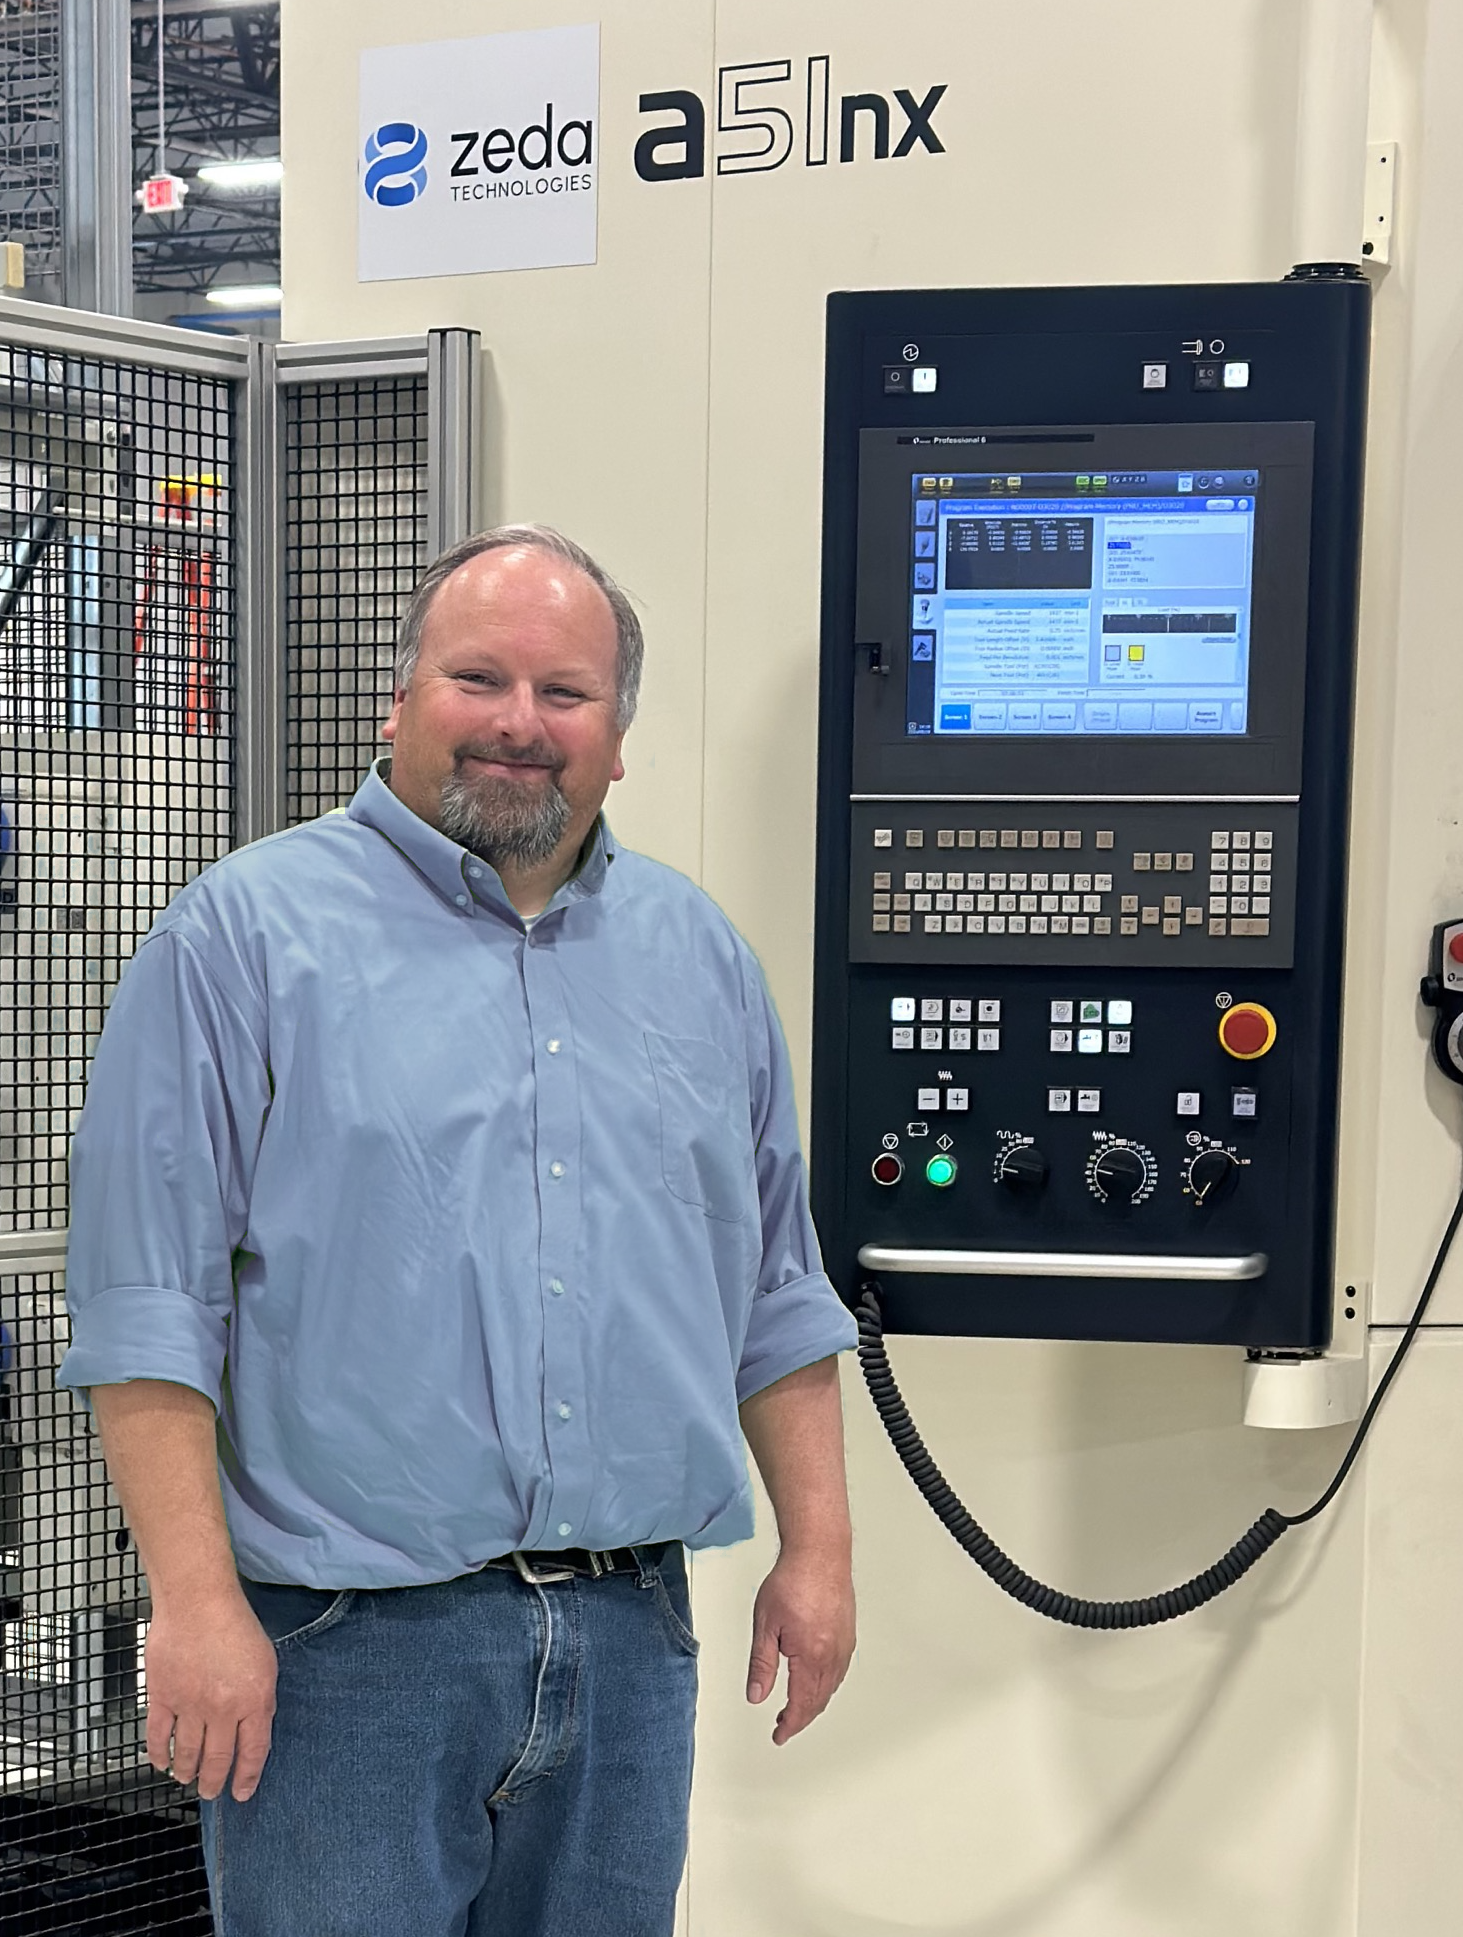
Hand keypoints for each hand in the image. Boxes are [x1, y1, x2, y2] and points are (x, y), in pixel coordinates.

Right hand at [144, 1592, 277, 1802]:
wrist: (197, 1600)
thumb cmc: (234, 1623)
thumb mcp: (266, 1662)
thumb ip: (261, 1700)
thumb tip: (254, 1730)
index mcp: (254, 1700)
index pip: (253, 1751)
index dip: (247, 1777)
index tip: (242, 1792)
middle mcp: (222, 1709)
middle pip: (218, 1759)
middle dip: (215, 1782)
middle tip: (212, 1792)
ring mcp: (190, 1705)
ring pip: (187, 1754)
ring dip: (187, 1772)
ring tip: (188, 1779)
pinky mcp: (162, 1697)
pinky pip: (158, 1737)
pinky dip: (158, 1755)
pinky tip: (161, 1763)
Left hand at [745, 1548, 855, 1744]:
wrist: (819, 1553)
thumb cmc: (793, 1580)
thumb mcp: (765, 1624)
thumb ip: (761, 1664)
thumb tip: (756, 1696)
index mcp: (811, 1656)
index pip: (801, 1704)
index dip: (789, 1724)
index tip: (779, 1735)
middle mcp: (832, 1654)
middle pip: (818, 1700)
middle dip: (800, 1718)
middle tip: (783, 1726)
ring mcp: (843, 1644)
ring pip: (830, 1688)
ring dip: (814, 1703)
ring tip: (796, 1707)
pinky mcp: (848, 1634)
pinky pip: (838, 1671)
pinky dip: (826, 1685)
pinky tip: (815, 1682)